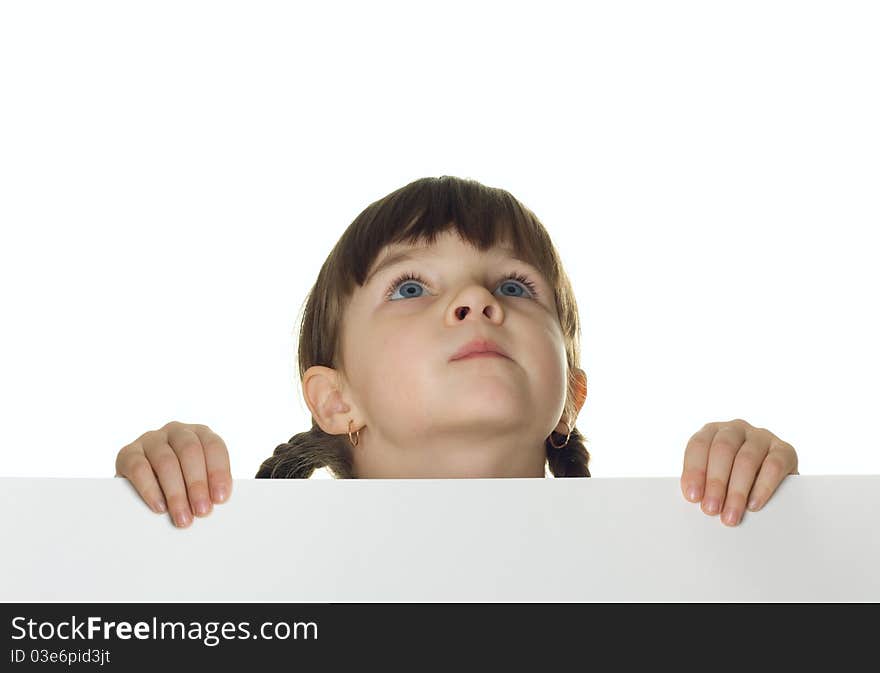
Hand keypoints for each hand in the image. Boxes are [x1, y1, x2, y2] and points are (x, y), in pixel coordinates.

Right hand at [115, 420, 232, 527]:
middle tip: (202, 511)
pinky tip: (160, 507)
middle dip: (197, 484)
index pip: (213, 446)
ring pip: (166, 462)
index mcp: (200, 433)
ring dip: (176, 493)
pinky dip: (151, 490)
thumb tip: (214, 502)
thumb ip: (208, 486)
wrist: (140, 486)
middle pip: (190, 451)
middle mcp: (176, 431)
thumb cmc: (180, 482)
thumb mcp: (197, 480)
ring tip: (182, 517)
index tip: (220, 498)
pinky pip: (139, 468)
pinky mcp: (128, 453)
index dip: (218, 472)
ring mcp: (151, 439)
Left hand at [680, 418, 798, 526]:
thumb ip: (703, 483)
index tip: (693, 497)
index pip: (699, 445)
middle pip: (723, 450)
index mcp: (712, 431)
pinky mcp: (785, 450)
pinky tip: (754, 505)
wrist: (771, 482)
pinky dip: (762, 487)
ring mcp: (761, 437)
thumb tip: (696, 499)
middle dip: (715, 482)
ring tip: (731, 515)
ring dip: (737, 491)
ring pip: (746, 460)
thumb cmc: (731, 479)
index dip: (694, 471)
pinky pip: (774, 466)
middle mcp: (736, 429)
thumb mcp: (714, 477)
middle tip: (711, 509)